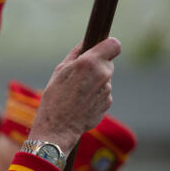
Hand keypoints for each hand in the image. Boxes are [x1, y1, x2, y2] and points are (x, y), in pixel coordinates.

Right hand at [29, 37, 120, 153]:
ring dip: (95, 82)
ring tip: (77, 92)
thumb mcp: (59, 71)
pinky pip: (103, 93)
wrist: (58, 127)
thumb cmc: (55, 97)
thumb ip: (75, 54)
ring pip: (105, 78)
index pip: (114, 44)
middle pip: (108, 62)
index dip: (108, 46)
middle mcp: (103, 74)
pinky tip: (82, 102)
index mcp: (90, 62)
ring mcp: (108, 90)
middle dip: (97, 65)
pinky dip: (95, 95)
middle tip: (80, 75)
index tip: (101, 49)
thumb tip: (85, 43)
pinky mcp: (108, 102)